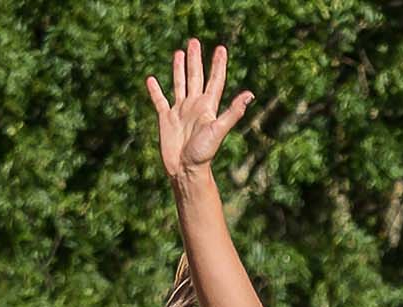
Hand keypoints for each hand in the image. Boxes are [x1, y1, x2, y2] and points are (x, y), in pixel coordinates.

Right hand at [144, 38, 258, 180]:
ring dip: (179, 69)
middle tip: (194, 41)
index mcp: (208, 106)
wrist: (185, 169)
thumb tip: (250, 95)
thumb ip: (233, 112)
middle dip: (196, 60)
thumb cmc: (203, 152)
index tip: (221, 48)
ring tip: (179, 52)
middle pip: (195, 77)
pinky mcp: (165, 119)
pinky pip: (159, 100)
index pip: (214, 80)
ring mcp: (180, 111)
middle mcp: (195, 106)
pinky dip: (155, 90)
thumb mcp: (219, 129)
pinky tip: (151, 80)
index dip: (218, 64)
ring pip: (179, 84)